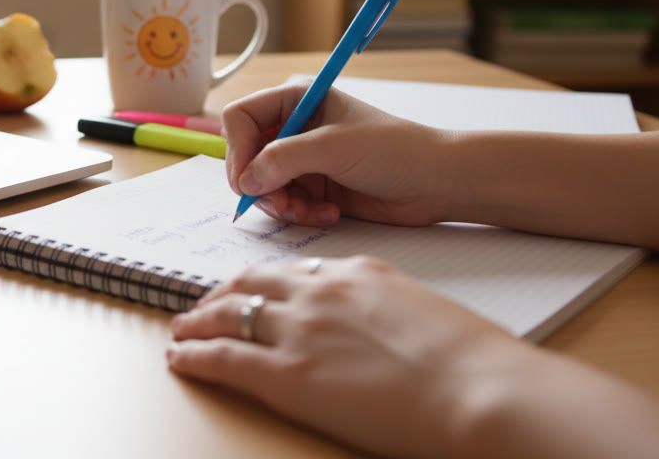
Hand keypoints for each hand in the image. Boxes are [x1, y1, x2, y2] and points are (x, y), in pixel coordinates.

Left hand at [167, 257, 521, 458]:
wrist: (479, 389)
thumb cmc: (474, 364)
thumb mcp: (428, 316)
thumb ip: (393, 314)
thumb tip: (388, 337)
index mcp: (359, 273)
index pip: (297, 270)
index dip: (267, 282)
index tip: (255, 290)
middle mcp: (320, 291)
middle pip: (252, 283)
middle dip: (222, 293)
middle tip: (204, 306)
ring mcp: (299, 329)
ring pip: (229, 314)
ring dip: (198, 322)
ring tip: (181, 331)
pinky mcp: (285, 373)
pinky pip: (223, 358)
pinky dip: (194, 357)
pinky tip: (180, 360)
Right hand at [222, 82, 452, 226]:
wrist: (437, 183)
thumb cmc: (395, 150)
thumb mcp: (333, 147)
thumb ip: (283, 159)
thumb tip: (246, 181)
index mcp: (296, 99)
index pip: (241, 117)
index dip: (238, 148)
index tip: (248, 177)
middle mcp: (295, 126)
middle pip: (246, 156)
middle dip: (259, 184)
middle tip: (278, 204)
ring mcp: (303, 159)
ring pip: (263, 185)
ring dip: (281, 204)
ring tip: (308, 212)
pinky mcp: (314, 187)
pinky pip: (285, 204)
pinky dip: (300, 213)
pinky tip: (328, 212)